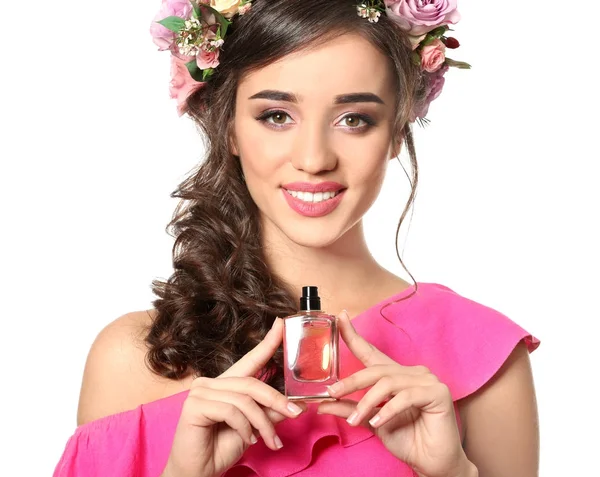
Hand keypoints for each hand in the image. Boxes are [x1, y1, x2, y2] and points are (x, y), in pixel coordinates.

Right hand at [162, 318, 306, 476]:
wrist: (198, 474)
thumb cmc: (222, 448)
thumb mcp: (255, 428)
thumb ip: (270, 412)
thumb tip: (296, 403)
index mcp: (226, 383)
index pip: (250, 359)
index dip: (267, 342)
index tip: (282, 324)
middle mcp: (211, 382)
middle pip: (252, 383)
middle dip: (277, 399)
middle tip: (295, 413)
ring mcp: (200, 392)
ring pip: (244, 399)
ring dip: (262, 422)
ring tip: (269, 440)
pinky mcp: (194, 406)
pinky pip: (231, 410)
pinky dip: (244, 427)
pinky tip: (246, 439)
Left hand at [317, 310, 472, 476]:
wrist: (432, 462)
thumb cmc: (407, 439)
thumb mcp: (371, 421)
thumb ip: (350, 408)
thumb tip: (322, 403)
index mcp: (395, 375)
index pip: (371, 351)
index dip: (354, 335)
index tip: (339, 317)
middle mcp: (411, 372)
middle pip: (376, 369)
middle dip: (352, 381)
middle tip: (333, 392)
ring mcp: (427, 379)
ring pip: (387, 383)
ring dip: (367, 402)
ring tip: (357, 420)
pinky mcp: (438, 392)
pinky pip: (405, 396)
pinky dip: (387, 410)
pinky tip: (378, 422)